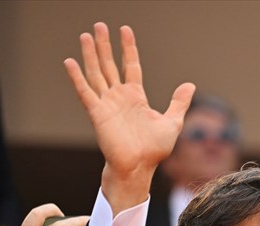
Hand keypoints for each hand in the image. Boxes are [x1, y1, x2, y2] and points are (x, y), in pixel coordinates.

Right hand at [63, 23, 193, 211]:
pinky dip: (77, 77)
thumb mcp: (172, 123)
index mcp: (136, 96)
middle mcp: (120, 96)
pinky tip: (70, 62)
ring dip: (90, 55)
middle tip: (99, 25)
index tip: (125, 30)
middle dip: (105, 45)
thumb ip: (178, 103)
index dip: (128, 48)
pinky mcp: (97, 113)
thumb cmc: (154, 149)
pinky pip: (85, 92)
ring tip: (85, 36)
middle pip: (110, 65)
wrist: (139, 166)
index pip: (131, 65)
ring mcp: (107, 103)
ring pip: (97, 73)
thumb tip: (189, 85)